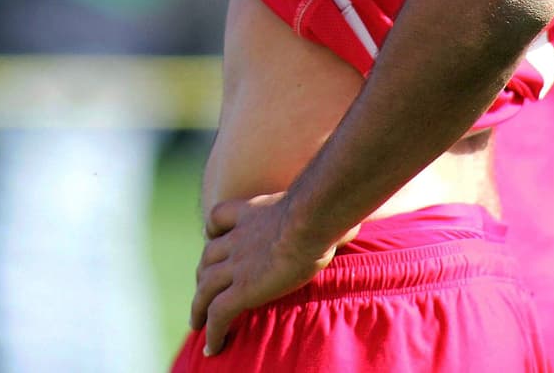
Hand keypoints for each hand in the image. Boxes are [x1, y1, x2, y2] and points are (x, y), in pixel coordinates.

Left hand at [191, 194, 359, 355]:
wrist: (309, 221)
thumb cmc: (324, 209)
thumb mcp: (318, 205)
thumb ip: (326, 213)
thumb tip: (355, 221)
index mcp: (252, 213)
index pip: (217, 218)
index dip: (213, 232)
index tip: (212, 241)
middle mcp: (237, 237)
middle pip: (207, 256)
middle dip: (203, 274)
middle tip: (204, 291)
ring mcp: (236, 265)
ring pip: (204, 288)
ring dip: (198, 307)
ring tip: (197, 323)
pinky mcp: (240, 290)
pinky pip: (217, 315)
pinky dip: (211, 332)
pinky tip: (213, 347)